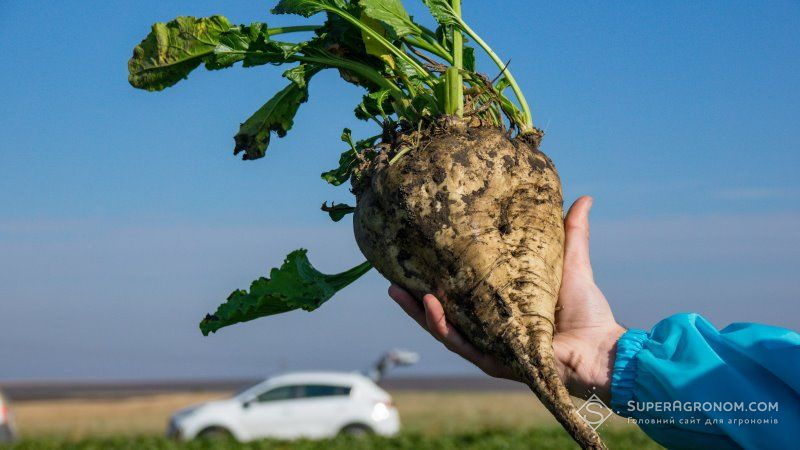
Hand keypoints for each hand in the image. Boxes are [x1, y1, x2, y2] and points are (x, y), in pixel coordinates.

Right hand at [388, 196, 625, 401]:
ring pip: (445, 332)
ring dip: (420, 313)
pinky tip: (430, 306)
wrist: (602, 349)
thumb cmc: (588, 311)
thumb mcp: (570, 263)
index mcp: (499, 312)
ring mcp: (491, 349)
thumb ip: (571, 233)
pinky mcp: (497, 363)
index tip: (415, 260)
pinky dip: (444, 327)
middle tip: (390, 281)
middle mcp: (490, 332)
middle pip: (443, 316)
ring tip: (399, 291)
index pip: (459, 297)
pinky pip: (464, 346)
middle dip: (414, 301)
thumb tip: (583, 197)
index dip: (435, 282)